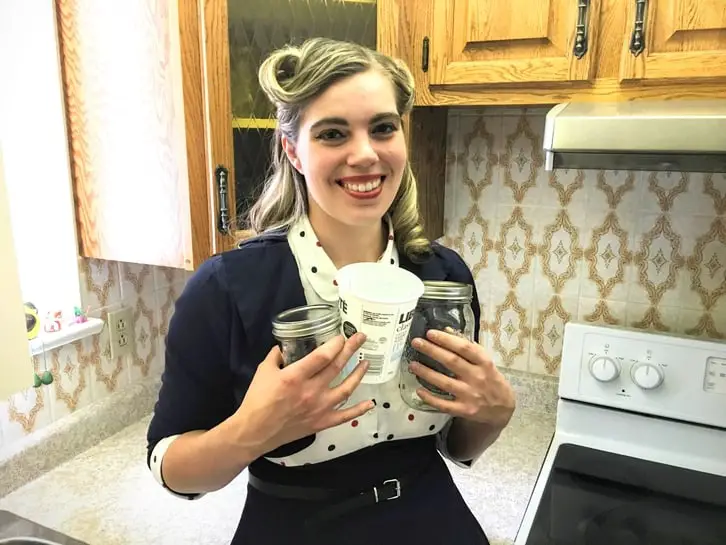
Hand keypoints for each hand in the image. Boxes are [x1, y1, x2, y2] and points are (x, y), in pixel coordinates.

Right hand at [234, 333, 373, 454]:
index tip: (342, 336)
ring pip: (346, 388)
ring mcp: (319, 408)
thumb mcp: (263, 371)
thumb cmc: (257, 400)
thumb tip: (284, 346)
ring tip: (366, 362)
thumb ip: (276, 356)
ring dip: (358, 374)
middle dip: (350, 349)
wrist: (255, 431)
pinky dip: (359, 410)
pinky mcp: (322, 422)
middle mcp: (311, 391)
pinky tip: (370, 402)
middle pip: (337, 367)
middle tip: (360, 337)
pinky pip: (345, 416)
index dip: (335, 344)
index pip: (322, 356)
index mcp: (295, 376)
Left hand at [409, 329, 514, 428]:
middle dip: (432, 351)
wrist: (503, 409)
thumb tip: (446, 331)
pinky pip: (444, 404)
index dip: (446, 340)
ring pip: (445, 383)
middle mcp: (478, 377)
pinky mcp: (465, 410)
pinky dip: (430, 398)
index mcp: (484, 363)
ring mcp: (471, 395)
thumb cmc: (491, 379)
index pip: (464, 348)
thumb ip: (467, 346)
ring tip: (412, 365)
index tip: (430, 333)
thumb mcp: (485, 361)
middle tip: (416, 343)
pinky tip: (419, 391)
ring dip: (426, 373)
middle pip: (452, 362)